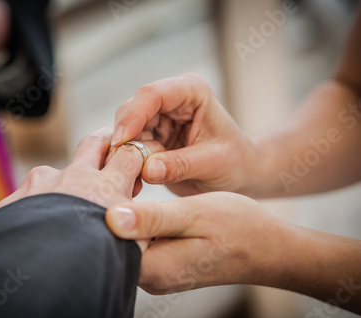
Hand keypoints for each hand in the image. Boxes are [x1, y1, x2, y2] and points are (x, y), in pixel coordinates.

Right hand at [0, 127, 163, 240]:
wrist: (44, 273)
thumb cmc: (10, 251)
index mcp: (44, 180)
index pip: (65, 164)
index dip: (77, 169)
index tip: (84, 178)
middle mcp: (76, 178)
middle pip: (98, 146)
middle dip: (108, 147)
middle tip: (118, 154)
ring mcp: (107, 193)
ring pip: (128, 158)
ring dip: (135, 161)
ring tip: (140, 173)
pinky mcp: (132, 212)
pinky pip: (150, 195)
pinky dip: (151, 197)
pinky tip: (154, 208)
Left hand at [105, 192, 290, 293]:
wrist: (266, 248)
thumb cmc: (237, 227)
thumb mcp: (194, 214)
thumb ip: (153, 218)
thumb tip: (110, 218)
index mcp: (154, 268)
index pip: (109, 238)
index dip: (105, 203)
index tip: (113, 173)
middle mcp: (150, 278)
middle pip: (115, 241)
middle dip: (114, 205)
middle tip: (124, 174)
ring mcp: (156, 274)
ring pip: (127, 240)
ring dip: (127, 212)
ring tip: (134, 184)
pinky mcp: (163, 266)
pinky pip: (141, 242)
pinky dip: (140, 221)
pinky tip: (148, 203)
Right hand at [111, 73, 261, 196]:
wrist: (239, 174)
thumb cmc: (235, 163)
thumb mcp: (213, 164)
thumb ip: (181, 165)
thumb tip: (147, 170)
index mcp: (191, 92)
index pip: (153, 95)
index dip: (133, 116)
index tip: (122, 141)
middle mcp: (171, 99)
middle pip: (132, 110)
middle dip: (124, 139)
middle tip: (121, 168)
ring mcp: (158, 117)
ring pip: (125, 129)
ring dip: (123, 154)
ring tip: (131, 180)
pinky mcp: (150, 136)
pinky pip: (128, 146)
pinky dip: (126, 162)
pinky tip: (133, 182)